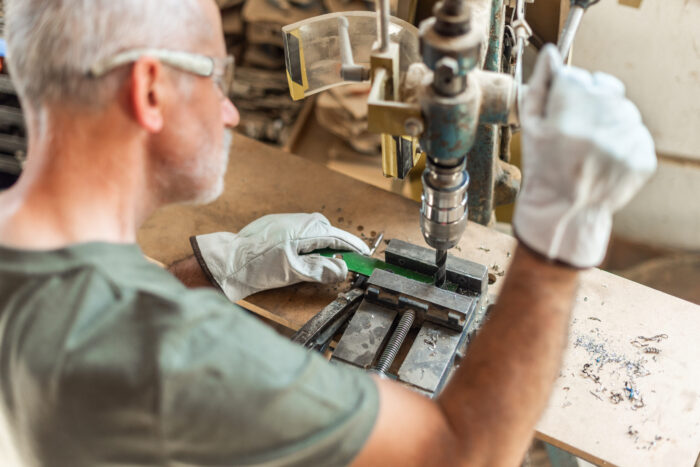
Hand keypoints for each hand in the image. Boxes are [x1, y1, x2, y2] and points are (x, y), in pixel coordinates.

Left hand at [191, 213, 369, 301]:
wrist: (227, 261)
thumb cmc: (256, 266)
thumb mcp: (293, 272)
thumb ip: (320, 269)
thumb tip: (342, 268)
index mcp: (304, 229)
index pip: (337, 237)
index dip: (353, 247)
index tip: (365, 255)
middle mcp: (297, 220)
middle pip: (327, 231)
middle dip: (339, 244)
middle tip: (349, 259)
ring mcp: (286, 221)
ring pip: (314, 230)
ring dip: (323, 243)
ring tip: (328, 259)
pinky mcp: (276, 226)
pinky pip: (301, 230)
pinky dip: (310, 241)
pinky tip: (305, 253)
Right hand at [513, 44, 656, 267]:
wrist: (563, 211)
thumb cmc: (542, 167)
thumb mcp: (530, 126)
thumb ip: (540, 86)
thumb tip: (551, 53)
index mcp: (569, 110)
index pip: (574, 76)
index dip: (564, 93)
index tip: (559, 113)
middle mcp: (601, 121)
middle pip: (602, 87)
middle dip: (588, 103)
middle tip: (574, 132)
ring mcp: (625, 140)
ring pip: (622, 109)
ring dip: (607, 121)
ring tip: (589, 148)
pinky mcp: (643, 156)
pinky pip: (635, 133)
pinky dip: (621, 142)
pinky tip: (602, 159)